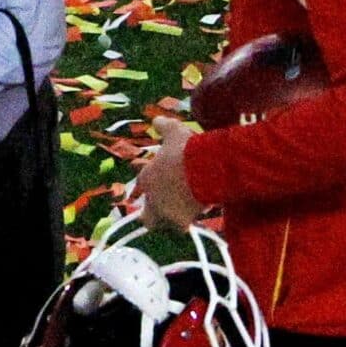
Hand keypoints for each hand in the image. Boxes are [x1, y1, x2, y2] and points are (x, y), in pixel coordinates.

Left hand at [137, 116, 207, 230]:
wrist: (205, 166)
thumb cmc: (187, 148)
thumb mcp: (175, 132)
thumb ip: (164, 127)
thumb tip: (156, 119)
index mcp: (148, 178)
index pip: (140, 188)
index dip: (141, 192)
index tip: (141, 196)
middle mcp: (153, 198)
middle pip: (147, 216)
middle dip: (150, 217)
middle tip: (157, 216)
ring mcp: (165, 212)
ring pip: (162, 225)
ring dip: (168, 222)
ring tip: (177, 221)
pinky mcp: (180, 221)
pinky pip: (182, 227)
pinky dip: (187, 224)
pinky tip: (194, 221)